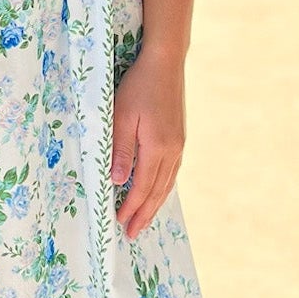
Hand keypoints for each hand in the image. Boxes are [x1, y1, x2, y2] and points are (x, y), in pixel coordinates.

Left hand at [110, 47, 185, 241]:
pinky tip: (157, 192)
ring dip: (154, 204)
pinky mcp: (179, 138)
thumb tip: (119, 181)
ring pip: (166, 183)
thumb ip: (121, 150)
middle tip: (133, 234)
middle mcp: (172, 150)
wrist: (165, 63)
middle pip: (157, 191)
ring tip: (144, 220)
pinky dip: (163, 188)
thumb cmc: (138, 86)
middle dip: (144, 214)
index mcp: (157, 147)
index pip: (142, 187)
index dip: (131, 207)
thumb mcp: (121, 116)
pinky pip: (171, 172)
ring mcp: (178, 145)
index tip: (120, 223)